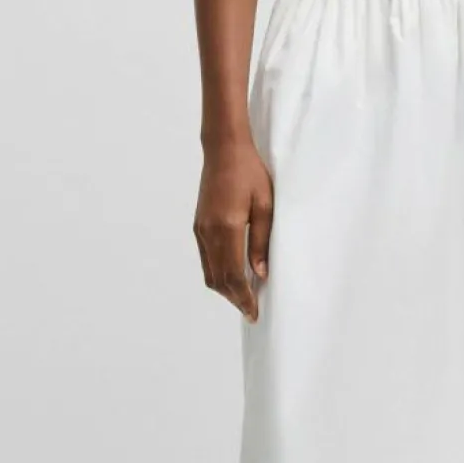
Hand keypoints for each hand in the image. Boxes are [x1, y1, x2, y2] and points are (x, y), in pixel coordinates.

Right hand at [193, 140, 273, 321]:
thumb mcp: (265, 206)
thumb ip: (261, 242)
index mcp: (227, 227)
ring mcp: (200, 230)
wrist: (224, 150)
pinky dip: (218, 274)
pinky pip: (206, 260)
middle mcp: (209, 232)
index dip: (243, 298)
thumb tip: (259, 274)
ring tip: (243, 297)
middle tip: (250, 311)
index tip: (253, 312)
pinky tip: (232, 276)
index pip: (233, 275)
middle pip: (218, 279)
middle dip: (234, 299)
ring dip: (225, 289)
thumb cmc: (250, 173)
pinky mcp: (198, 226)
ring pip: (209, 273)